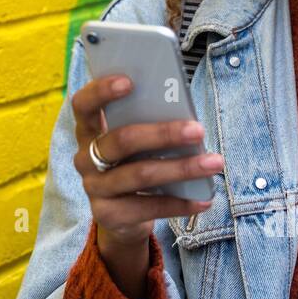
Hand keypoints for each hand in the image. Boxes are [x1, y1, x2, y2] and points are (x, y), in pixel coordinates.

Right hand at [70, 74, 222, 255]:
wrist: (120, 217)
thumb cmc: (133, 164)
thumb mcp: (134, 144)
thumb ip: (146, 126)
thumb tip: (185, 115)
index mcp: (88, 131)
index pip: (83, 105)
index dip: (101, 91)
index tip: (129, 81)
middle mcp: (84, 159)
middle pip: (121, 141)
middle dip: (163, 134)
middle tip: (198, 130)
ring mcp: (94, 188)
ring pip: (140, 174)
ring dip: (182, 168)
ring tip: (214, 163)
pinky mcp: (107, 215)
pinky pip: (149, 207)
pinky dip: (181, 203)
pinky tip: (204, 199)